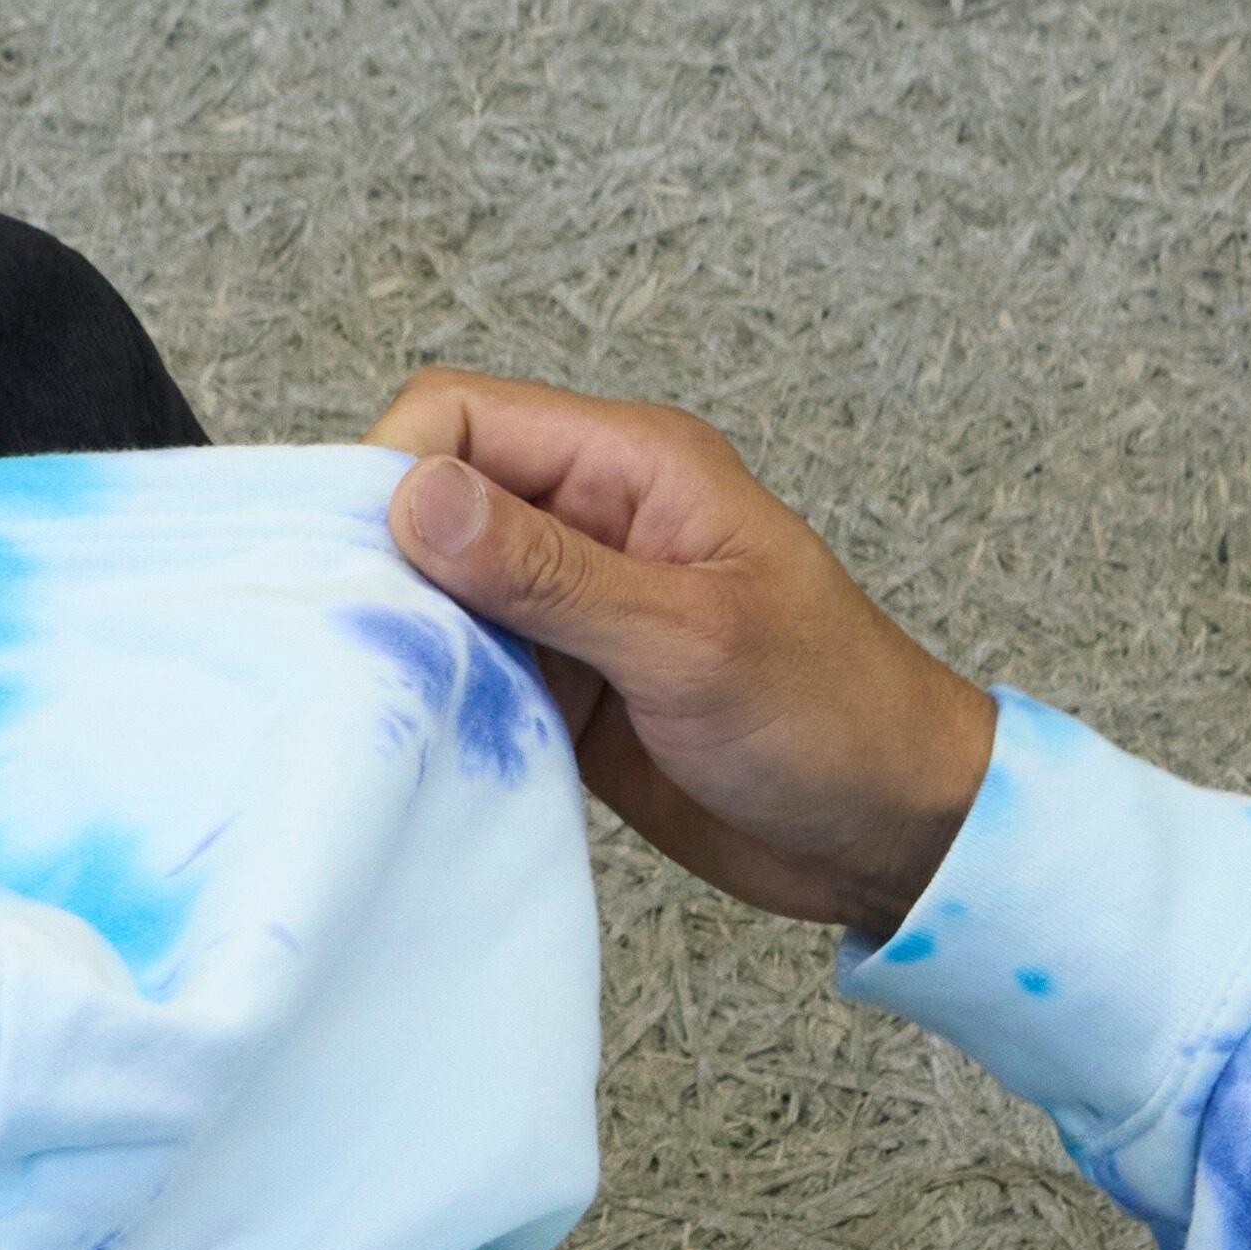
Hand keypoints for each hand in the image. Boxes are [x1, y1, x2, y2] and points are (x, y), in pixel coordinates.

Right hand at [372, 377, 994, 945]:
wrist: (891, 830)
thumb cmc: (831, 715)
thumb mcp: (684, 638)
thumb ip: (546, 571)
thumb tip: (417, 500)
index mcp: (630, 467)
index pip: (459, 419)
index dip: (391, 480)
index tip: (359, 576)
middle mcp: (592, 523)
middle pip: (436, 505)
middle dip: (386, 569)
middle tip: (363, 657)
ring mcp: (576, 610)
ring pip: (445, 597)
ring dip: (414, 647)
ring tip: (395, 710)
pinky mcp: (569, 690)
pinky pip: (477, 675)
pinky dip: (447, 706)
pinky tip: (434, 747)